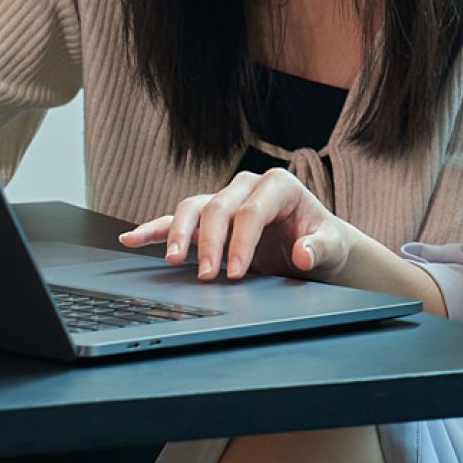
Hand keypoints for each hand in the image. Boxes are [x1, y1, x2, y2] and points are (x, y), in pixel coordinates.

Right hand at [118, 168, 354, 281]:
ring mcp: (226, 200)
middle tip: (206, 276)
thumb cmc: (322, 242)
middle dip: (210, 243)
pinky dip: (154, 228)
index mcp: (279, 186)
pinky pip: (177, 219)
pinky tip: (132, 238)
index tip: (235, 273)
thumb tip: (303, 253)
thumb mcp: (331, 247)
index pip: (252, 210)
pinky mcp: (209, 219)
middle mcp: (248, 187)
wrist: (315, 245)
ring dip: (179, 233)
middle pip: (219, 208)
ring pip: (194, 207)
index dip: (241, 241)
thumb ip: (319, 249)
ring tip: (170, 259)